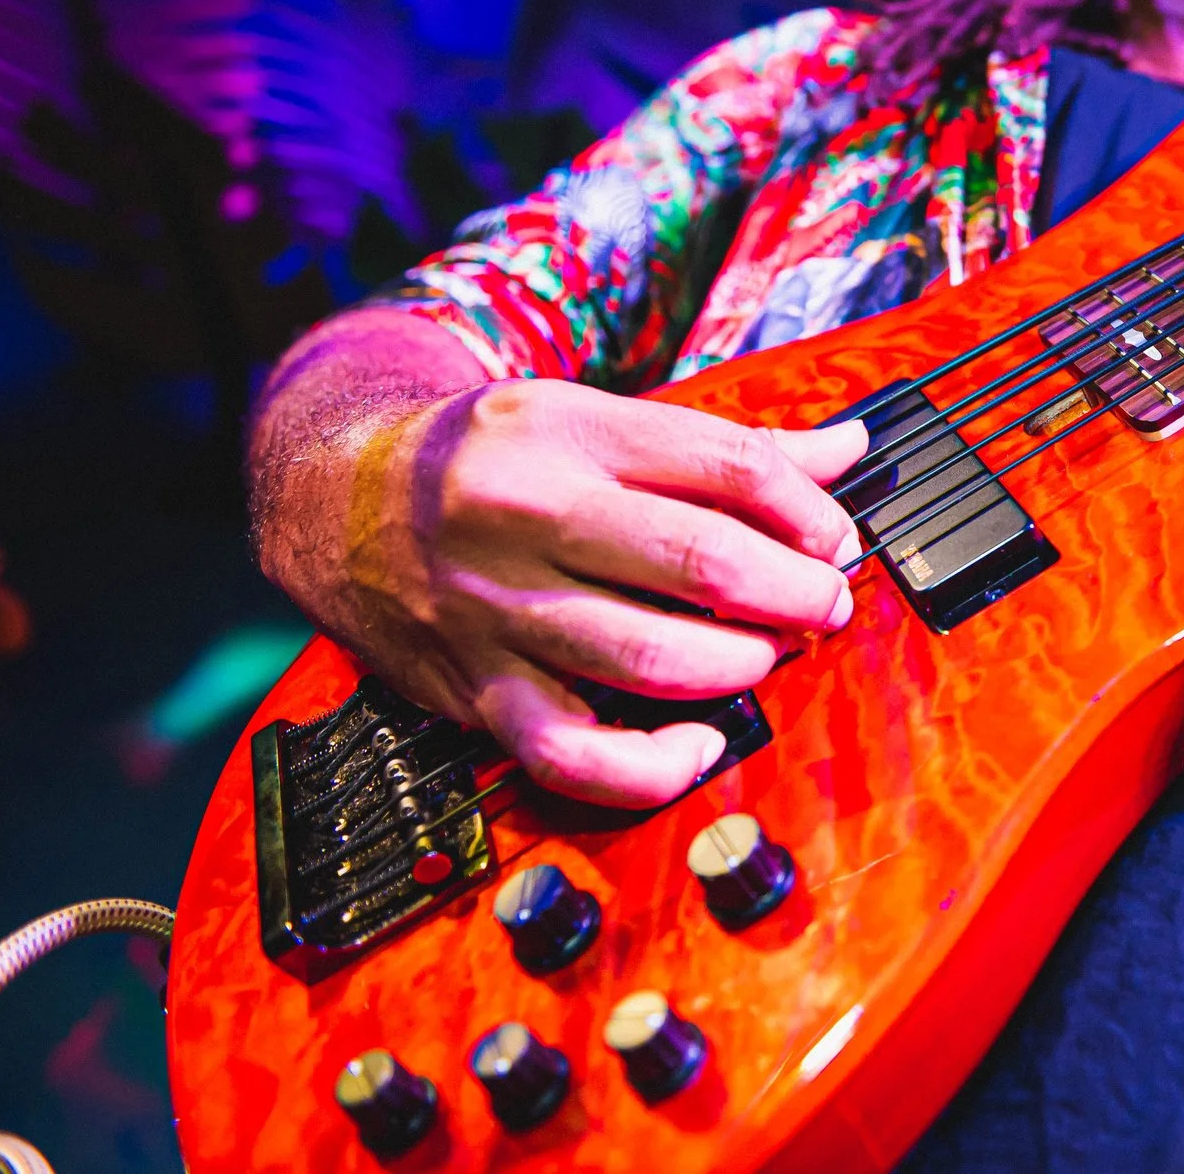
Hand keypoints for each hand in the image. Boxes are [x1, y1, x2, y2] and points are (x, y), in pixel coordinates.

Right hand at [323, 379, 867, 806]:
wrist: (335, 498)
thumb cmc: (493, 460)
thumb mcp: (595, 417)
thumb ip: (724, 445)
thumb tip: (849, 450)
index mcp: (572, 432)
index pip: (728, 465)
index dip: (808, 509)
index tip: (834, 538)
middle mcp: (532, 515)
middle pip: (701, 560)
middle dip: (793, 591)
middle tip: (825, 602)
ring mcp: (502, 610)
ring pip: (650, 657)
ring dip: (740, 665)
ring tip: (768, 654)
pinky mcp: (477, 690)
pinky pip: (573, 753)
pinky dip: (650, 767)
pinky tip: (698, 745)